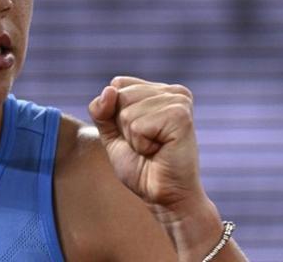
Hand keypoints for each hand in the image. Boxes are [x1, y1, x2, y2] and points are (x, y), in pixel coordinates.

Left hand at [87, 76, 204, 212]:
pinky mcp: (180, 116)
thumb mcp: (111, 134)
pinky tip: (160, 151)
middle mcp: (172, 92)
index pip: (117, 84)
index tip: (136, 134)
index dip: (114, 114)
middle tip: (146, 145)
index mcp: (158, 91)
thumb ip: (102, 110)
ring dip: (133, 138)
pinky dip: (142, 144)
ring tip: (154, 149)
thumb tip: (109, 90)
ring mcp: (178, 101)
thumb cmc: (141, 167)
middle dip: (123, 127)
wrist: (164, 197)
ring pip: (126, 112)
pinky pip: (138, 126)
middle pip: (120, 95)